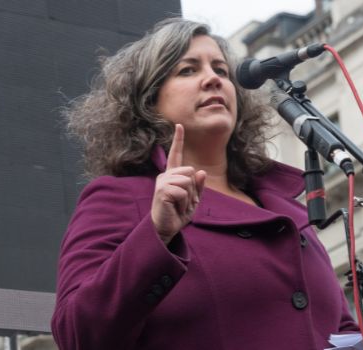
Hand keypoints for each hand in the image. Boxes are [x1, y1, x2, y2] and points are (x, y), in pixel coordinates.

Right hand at [151, 124, 206, 244]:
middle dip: (194, 189)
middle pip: (191, 171)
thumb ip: (198, 187)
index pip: (176, 155)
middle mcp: (166, 175)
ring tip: (179, 206)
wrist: (166, 228)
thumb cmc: (177, 214)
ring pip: (188, 181)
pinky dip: (185, 202)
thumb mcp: (193, 200)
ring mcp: (162, 182)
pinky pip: (183, 191)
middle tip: (184, 202)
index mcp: (173, 175)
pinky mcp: (162, 190)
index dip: (178, 140)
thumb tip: (200, 172)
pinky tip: (175, 208)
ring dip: (189, 197)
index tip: (179, 125)